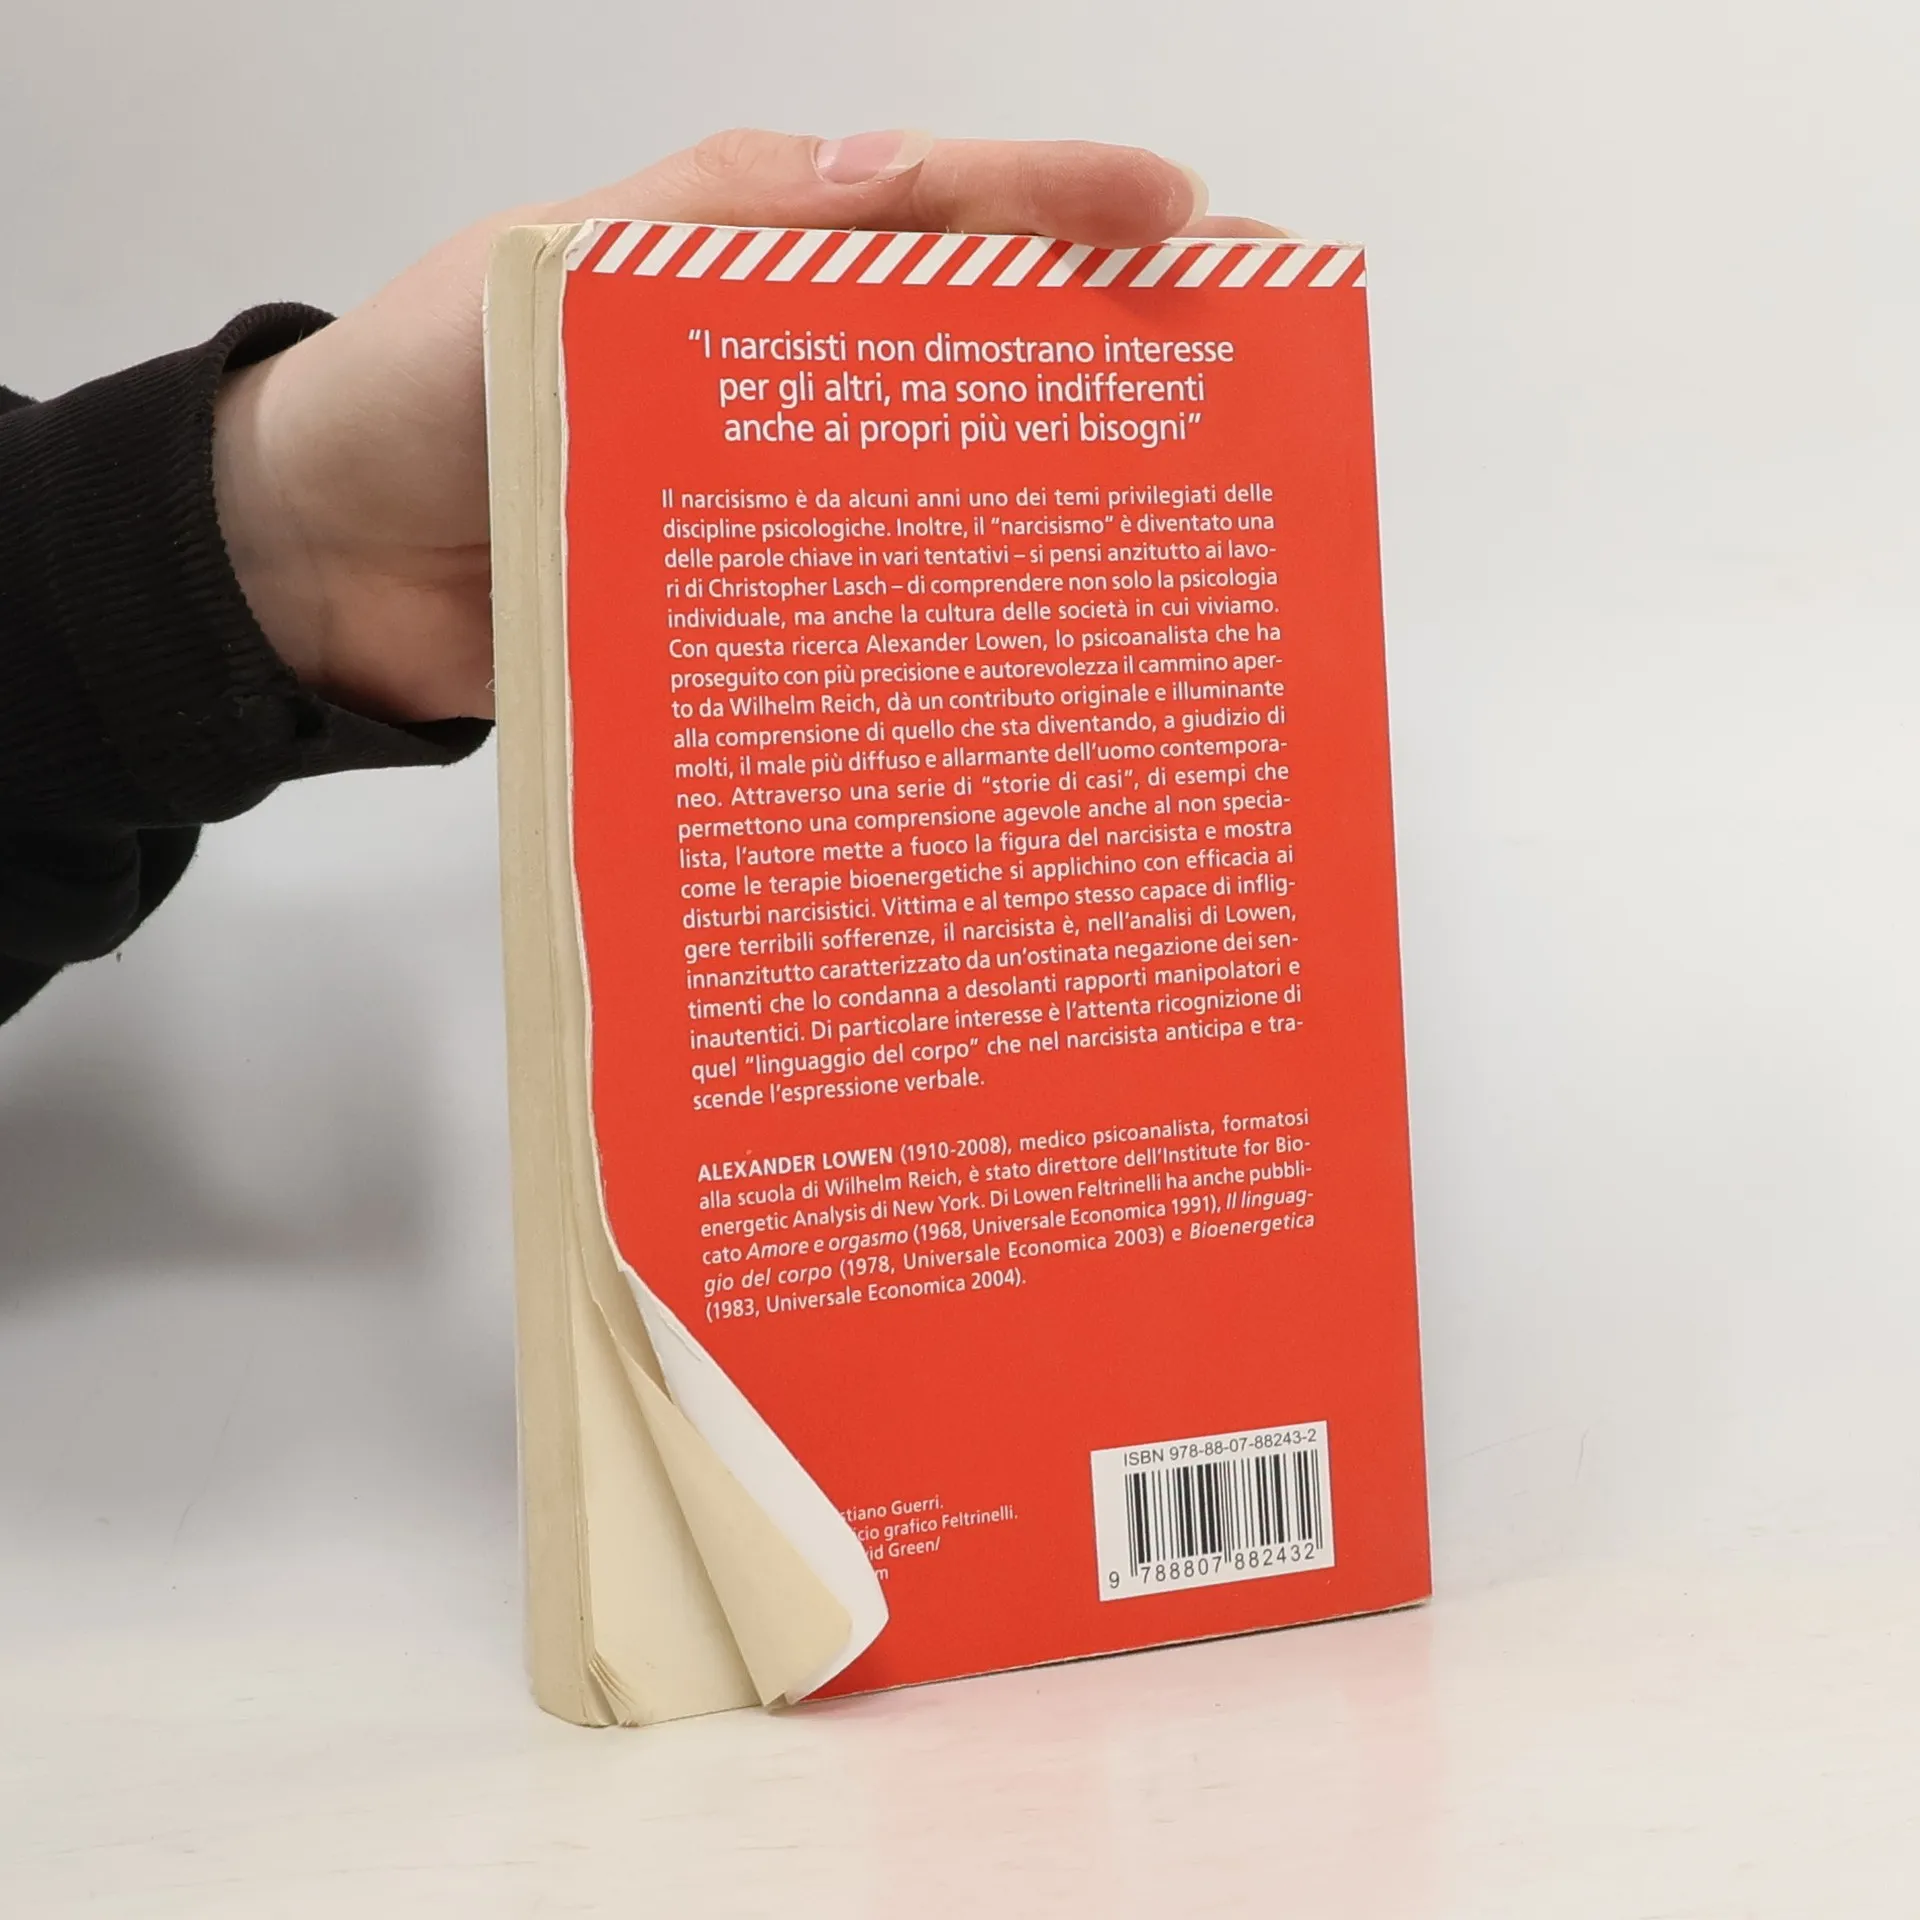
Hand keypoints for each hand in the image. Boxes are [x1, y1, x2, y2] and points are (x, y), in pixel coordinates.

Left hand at [213, 129, 1284, 723]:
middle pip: (983, 347)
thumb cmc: (419, 390)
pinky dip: (958, 615)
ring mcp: (789, 499)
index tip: (1191, 232)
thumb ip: (708, 225)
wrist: (326, 571)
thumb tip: (886, 175)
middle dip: (1120, 350)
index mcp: (760, 265)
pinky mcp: (765, 608)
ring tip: (1186, 527)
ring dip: (1062, 496)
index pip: (944, 209)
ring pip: (951, 479)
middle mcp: (797, 379)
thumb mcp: (546, 270)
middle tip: (1255, 378)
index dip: (1068, 208)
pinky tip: (1038, 649)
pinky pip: (877, 596)